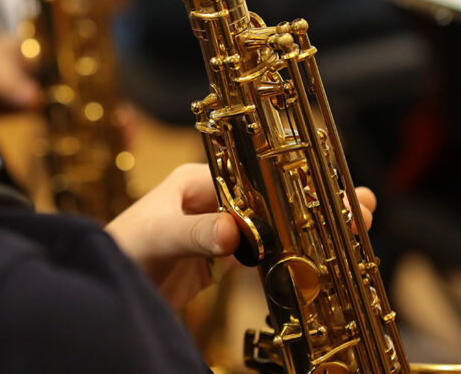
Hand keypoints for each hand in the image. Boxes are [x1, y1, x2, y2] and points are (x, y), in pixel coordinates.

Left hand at [105, 163, 377, 309]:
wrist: (102, 284)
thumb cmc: (119, 247)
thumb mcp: (157, 236)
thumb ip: (194, 233)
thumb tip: (235, 231)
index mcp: (197, 180)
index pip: (254, 177)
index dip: (291, 184)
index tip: (327, 192)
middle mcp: (211, 200)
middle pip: (270, 200)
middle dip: (311, 204)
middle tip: (358, 208)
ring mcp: (217, 230)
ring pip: (270, 228)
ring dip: (305, 231)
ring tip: (347, 233)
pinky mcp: (217, 260)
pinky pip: (258, 257)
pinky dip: (284, 260)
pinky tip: (313, 263)